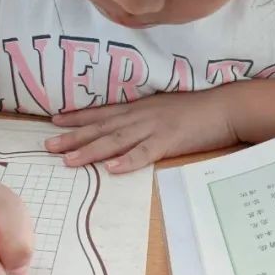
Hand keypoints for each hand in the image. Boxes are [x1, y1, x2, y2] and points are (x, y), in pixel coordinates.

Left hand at [45, 87, 238, 172]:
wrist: (226, 106)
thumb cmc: (198, 108)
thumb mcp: (164, 107)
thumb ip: (144, 115)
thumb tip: (125, 126)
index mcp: (140, 107)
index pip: (102, 112)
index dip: (77, 117)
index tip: (53, 122)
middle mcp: (141, 115)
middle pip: (101, 127)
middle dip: (73, 136)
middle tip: (47, 145)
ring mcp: (154, 128)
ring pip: (116, 140)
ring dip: (90, 150)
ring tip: (68, 160)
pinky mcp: (169, 141)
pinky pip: (145, 153)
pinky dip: (127, 161)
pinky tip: (111, 168)